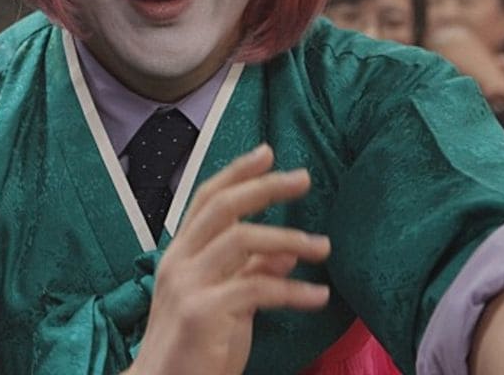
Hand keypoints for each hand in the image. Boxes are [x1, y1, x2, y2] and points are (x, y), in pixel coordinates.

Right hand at [128, 145, 330, 374]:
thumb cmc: (195, 350)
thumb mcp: (227, 304)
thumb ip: (250, 273)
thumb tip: (287, 249)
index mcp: (179, 255)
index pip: (206, 198)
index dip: (236, 172)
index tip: (267, 152)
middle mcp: (178, 262)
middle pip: (222, 207)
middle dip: (265, 187)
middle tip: (303, 179)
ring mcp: (187, 285)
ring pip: (241, 240)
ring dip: (289, 238)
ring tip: (325, 247)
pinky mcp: (202, 313)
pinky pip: (256, 288)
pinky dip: (293, 289)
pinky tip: (318, 296)